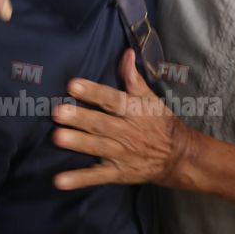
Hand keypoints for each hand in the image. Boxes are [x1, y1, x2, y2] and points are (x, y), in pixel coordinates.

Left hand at [52, 50, 191, 189]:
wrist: (177, 156)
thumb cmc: (160, 122)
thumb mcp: (151, 98)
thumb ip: (134, 78)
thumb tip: (127, 52)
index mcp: (134, 111)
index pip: (112, 99)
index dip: (93, 92)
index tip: (73, 84)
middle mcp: (127, 132)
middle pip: (101, 124)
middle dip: (79, 118)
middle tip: (58, 111)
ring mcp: (121, 154)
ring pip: (97, 147)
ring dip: (77, 143)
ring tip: (56, 137)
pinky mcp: (118, 173)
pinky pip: (96, 176)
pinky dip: (78, 179)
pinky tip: (59, 181)